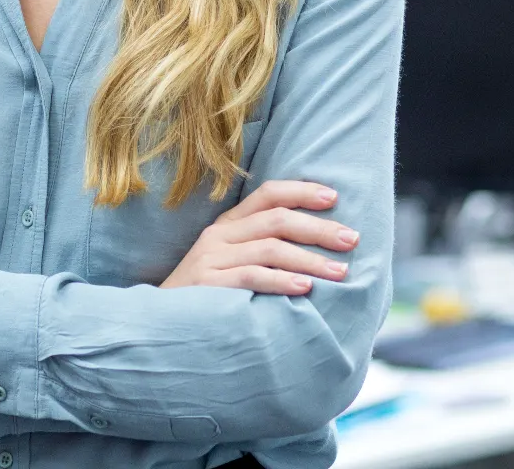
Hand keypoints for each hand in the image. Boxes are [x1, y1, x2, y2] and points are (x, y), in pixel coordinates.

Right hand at [160, 179, 357, 294]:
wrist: (162, 322)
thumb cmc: (208, 294)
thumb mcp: (232, 261)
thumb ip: (263, 248)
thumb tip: (316, 244)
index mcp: (228, 224)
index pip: (267, 194)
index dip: (302, 191)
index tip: (334, 197)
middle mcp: (219, 235)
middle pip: (276, 219)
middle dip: (319, 228)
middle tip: (352, 240)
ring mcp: (212, 258)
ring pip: (270, 248)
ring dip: (310, 259)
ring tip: (341, 272)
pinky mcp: (209, 284)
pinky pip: (252, 277)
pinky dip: (282, 280)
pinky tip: (305, 288)